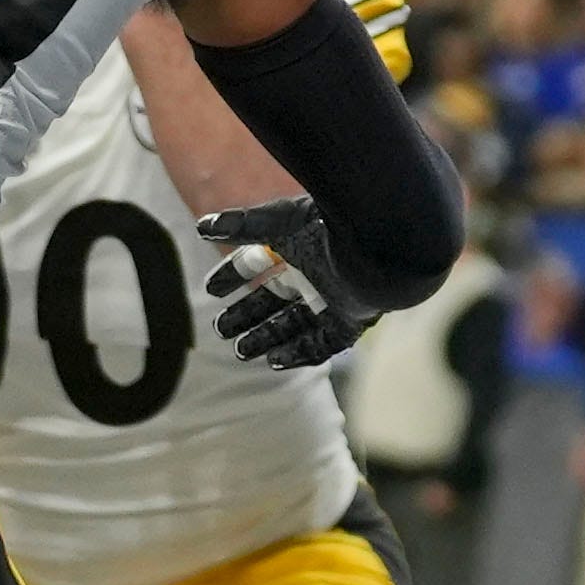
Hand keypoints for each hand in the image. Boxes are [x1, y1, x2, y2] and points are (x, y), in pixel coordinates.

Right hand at [199, 198, 382, 371]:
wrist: (382, 244)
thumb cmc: (331, 226)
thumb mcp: (279, 222)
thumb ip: (241, 225)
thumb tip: (202, 226)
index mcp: (299, 244)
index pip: (260, 262)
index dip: (234, 275)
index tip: (211, 289)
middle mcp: (316, 272)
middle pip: (275, 298)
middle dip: (247, 314)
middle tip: (220, 329)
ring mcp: (334, 298)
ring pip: (295, 324)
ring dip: (268, 338)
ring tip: (241, 352)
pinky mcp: (351, 320)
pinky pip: (323, 343)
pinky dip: (299, 353)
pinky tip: (274, 362)